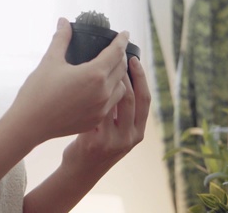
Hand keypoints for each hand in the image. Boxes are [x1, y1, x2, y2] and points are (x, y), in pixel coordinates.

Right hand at [6, 17, 129, 144]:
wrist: (29, 124)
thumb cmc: (38, 91)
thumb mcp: (50, 61)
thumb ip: (61, 39)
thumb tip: (63, 21)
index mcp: (94, 74)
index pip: (116, 52)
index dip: (121, 40)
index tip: (125, 33)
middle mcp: (103, 92)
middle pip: (121, 69)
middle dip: (121, 57)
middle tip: (116, 49)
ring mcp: (101, 109)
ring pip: (121, 88)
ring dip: (119, 77)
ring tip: (110, 70)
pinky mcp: (96, 120)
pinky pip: (112, 104)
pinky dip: (112, 93)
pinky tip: (102, 90)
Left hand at [61, 56, 150, 177]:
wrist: (81, 172)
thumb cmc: (98, 145)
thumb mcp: (117, 132)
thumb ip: (122, 112)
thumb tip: (121, 79)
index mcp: (138, 132)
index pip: (145, 99)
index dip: (141, 77)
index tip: (133, 58)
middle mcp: (130, 137)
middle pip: (130, 98)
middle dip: (123, 73)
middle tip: (114, 55)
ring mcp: (113, 141)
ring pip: (112, 104)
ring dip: (106, 82)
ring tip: (98, 65)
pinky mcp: (94, 142)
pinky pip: (94, 113)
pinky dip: (89, 97)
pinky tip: (82, 82)